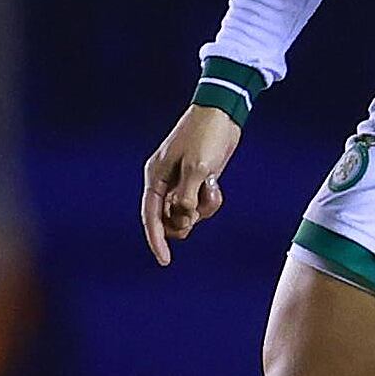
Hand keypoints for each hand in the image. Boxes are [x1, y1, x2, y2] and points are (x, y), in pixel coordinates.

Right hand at [140, 102, 241, 264]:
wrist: (223, 114)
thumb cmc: (205, 136)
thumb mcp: (197, 166)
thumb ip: (188, 195)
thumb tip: (184, 218)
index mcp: (156, 177)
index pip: (151, 216)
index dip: (156, 240)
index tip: (165, 260)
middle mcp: (166, 182)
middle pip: (168, 220)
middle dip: (184, 221)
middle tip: (195, 209)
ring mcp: (183, 183)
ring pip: (188, 214)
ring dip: (201, 210)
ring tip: (210, 187)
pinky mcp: (200, 182)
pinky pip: (202, 205)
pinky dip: (210, 201)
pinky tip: (216, 184)